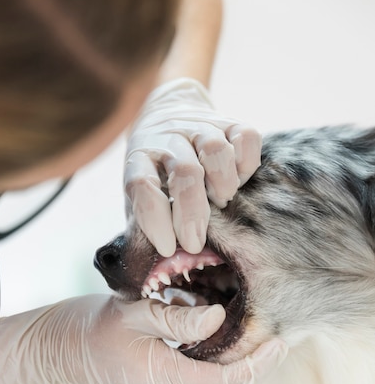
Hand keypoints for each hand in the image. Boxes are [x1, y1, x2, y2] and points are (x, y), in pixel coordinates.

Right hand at [0, 295, 286, 383]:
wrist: (56, 348)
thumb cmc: (90, 329)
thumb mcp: (134, 315)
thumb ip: (177, 319)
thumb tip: (219, 318)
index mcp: (165, 381)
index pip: (227, 382)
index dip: (258, 365)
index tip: (280, 342)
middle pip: (226, 381)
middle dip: (253, 358)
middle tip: (275, 330)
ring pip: (212, 373)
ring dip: (231, 351)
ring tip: (247, 323)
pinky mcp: (158, 378)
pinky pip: (195, 367)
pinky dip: (209, 348)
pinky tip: (208, 321)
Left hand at [124, 77, 261, 256]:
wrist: (165, 115)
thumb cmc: (154, 175)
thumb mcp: (137, 200)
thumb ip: (143, 228)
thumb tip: (155, 268)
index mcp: (139, 158)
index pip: (143, 184)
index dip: (155, 219)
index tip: (167, 247)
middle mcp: (167, 138)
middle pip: (185, 172)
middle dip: (193, 214)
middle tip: (196, 242)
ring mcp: (199, 126)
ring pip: (216, 150)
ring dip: (222, 185)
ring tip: (221, 204)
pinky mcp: (228, 120)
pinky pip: (246, 137)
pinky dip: (246, 163)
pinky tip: (239, 180)